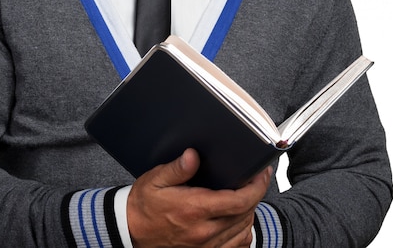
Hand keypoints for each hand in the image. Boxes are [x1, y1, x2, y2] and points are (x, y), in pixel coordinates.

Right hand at [127, 148, 271, 247]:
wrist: (130, 231)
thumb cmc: (143, 204)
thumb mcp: (155, 179)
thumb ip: (177, 168)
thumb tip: (194, 155)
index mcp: (194, 209)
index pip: (238, 201)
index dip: (256, 186)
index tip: (261, 173)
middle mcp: (204, 231)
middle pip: (245, 214)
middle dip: (255, 195)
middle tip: (255, 178)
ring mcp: (206, 247)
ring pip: (243, 231)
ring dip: (250, 213)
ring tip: (247, 195)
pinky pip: (235, 246)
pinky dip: (243, 232)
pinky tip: (239, 219)